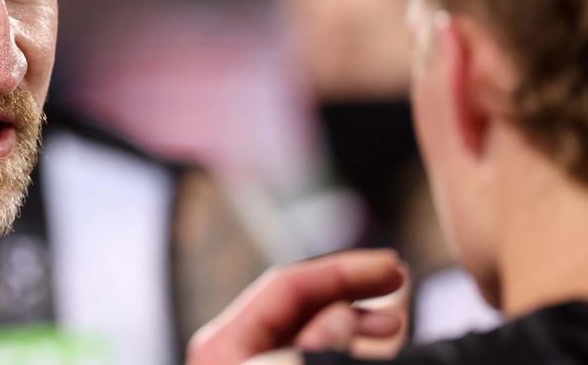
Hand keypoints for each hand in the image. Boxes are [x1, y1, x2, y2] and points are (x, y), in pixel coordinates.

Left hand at [186, 249, 406, 364]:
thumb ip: (316, 346)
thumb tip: (342, 315)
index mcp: (222, 344)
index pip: (288, 284)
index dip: (343, 270)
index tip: (392, 267)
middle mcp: (236, 353)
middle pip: (300, 305)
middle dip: (352, 292)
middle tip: (398, 285)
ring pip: (311, 333)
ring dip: (354, 324)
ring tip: (392, 326)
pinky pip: (311, 353)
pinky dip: (344, 347)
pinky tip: (372, 345)